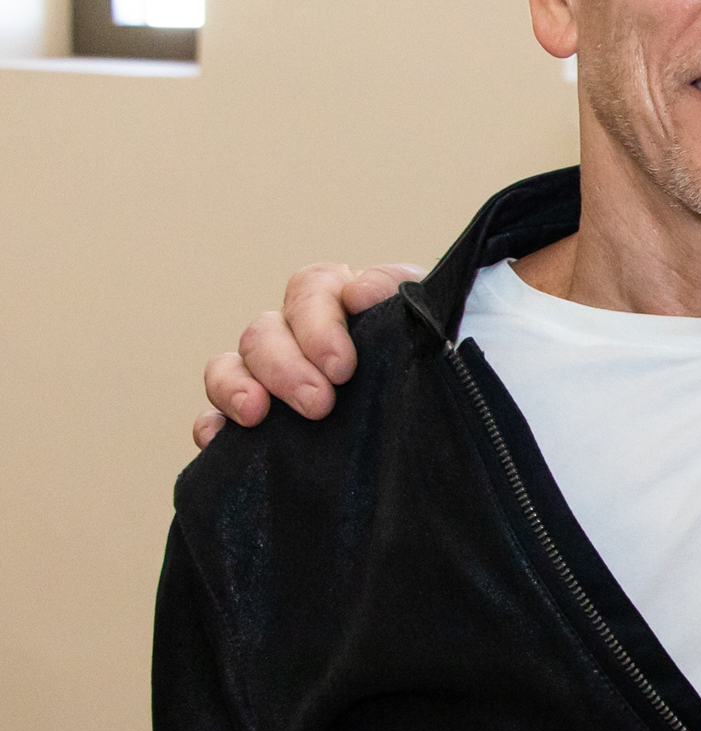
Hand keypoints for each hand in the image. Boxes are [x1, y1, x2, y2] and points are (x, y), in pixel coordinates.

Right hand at [193, 262, 423, 448]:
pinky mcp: (259, 423)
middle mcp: (300, 336)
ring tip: (256, 415)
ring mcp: (273, 378)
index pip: (313, 288)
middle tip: (318, 404)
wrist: (458, 426)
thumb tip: (361, 292)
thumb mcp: (436, 329)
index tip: (342, 366)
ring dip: (236, 386)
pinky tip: (217, 441)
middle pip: (266, 330)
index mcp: (345, 304)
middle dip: (285, 365)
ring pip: (233, 364)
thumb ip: (404, 301)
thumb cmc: (444, 371)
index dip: (318, 323)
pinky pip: (216, 417)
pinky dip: (211, 424)